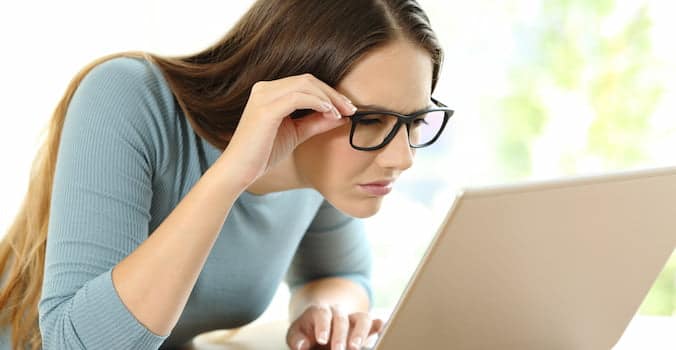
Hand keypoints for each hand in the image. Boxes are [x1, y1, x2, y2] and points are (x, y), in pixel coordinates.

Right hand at [220, 73, 356, 186]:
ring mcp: (263, 96)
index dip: (329, 92)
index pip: (305, 83)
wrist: (239, 171)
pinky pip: (298, 97)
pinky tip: (330, 113)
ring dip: (329, 98)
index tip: (347, 107)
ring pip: (305, 85)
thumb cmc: (263, 153)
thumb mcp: (296, 133)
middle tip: (351, 109)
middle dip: (333, 93)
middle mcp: (264, 88)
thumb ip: (316, 122)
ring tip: (342, 113)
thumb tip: (341, 116)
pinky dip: (318, 103)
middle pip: (308, 80)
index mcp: (268, 91)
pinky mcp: (265, 109)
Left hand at [286, 303, 384, 349]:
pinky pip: (374, 322)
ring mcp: (353, 318)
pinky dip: (379, 325)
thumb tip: (302, 345)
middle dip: (341, 336)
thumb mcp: (296, 335)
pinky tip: (382, 330)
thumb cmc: (307, 334)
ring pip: (361, 318)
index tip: (322, 340)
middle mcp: (338, 312)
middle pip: (341, 319)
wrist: (319, 331)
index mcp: (319, 311)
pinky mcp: (364, 326)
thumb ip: (297, 339)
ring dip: (360, 332)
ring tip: (356, 348)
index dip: (323, 326)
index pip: (322, 314)